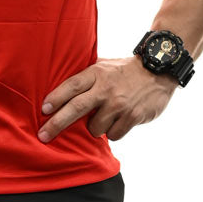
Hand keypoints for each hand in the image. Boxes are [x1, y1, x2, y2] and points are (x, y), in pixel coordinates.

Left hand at [37, 55, 176, 144]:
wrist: (159, 71)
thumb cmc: (124, 71)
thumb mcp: (104, 65)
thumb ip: (85, 76)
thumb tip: (57, 85)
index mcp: (97, 73)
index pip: (71, 86)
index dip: (56, 98)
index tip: (43, 110)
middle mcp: (106, 89)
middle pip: (76, 108)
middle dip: (56, 124)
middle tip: (43, 136)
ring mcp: (120, 104)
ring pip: (95, 128)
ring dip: (97, 127)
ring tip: (106, 116)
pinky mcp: (133, 116)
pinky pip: (113, 135)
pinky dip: (114, 131)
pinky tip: (120, 120)